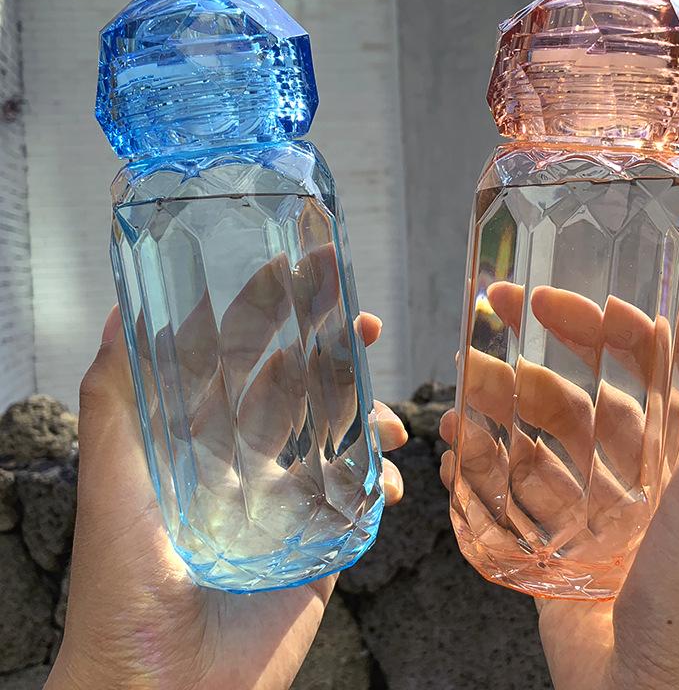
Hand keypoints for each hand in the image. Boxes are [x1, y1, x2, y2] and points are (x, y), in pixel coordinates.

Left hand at [46, 304, 406, 689]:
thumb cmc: (123, 584)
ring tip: (388, 420)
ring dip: (368, 415)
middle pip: (299, 387)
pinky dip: (381, 482)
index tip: (304, 273)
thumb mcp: (113, 479)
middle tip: (365, 324)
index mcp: (199, 438)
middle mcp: (244, 461)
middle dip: (333, 350)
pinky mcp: (321, 545)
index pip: (241, 357)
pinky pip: (360, 500)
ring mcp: (286, 501)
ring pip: (338, 436)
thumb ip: (115, 397)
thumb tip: (125, 312)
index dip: (273, 312)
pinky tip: (388, 481)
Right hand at [440, 290, 678, 689]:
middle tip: (483, 332)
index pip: (636, 369)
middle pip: (573, 402)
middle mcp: (633, 479)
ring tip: (457, 398)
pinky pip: (511, 500)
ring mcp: (589, 517)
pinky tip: (457, 451)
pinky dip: (483, 472)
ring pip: (535, 448)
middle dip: (529, 363)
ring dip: (496, 415)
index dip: (594, 327)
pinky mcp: (553, 554)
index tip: (546, 301)